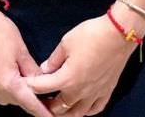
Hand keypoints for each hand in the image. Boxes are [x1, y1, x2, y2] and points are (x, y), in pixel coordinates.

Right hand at [0, 9, 54, 116]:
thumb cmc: (0, 32)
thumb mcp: (21, 49)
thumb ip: (31, 70)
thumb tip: (41, 82)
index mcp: (8, 83)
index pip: (29, 104)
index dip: (41, 112)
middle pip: (16, 100)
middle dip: (27, 95)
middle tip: (37, 86)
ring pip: (3, 97)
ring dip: (12, 90)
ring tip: (17, 73)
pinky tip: (2, 73)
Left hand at [24, 14, 139, 115]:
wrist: (118, 34)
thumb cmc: (91, 35)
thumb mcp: (66, 42)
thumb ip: (54, 59)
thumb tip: (45, 69)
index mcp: (67, 79)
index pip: (43, 88)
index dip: (32, 85)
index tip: (26, 84)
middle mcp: (80, 92)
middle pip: (58, 108)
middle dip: (47, 105)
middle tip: (41, 98)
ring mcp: (94, 94)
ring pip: (76, 114)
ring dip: (64, 113)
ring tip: (58, 106)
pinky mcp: (107, 92)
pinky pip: (94, 110)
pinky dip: (85, 111)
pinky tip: (81, 106)